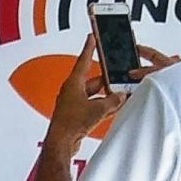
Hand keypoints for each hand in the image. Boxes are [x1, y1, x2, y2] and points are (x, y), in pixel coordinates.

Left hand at [49, 39, 175, 139]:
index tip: (92, 37)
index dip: (89, 48)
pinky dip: (101, 107)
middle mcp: (71, 91)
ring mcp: (72, 103)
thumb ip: (112, 101)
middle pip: (93, 81)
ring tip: (118, 97)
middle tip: (118, 79)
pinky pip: (91, 106)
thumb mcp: (98, 109)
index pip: (84, 60)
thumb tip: (120, 97)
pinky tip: (111, 109)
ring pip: (93, 95)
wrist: (61, 143)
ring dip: (105, 97)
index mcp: (74, 83)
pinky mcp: (74, 115)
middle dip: (106, 81)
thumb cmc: (71, 123)